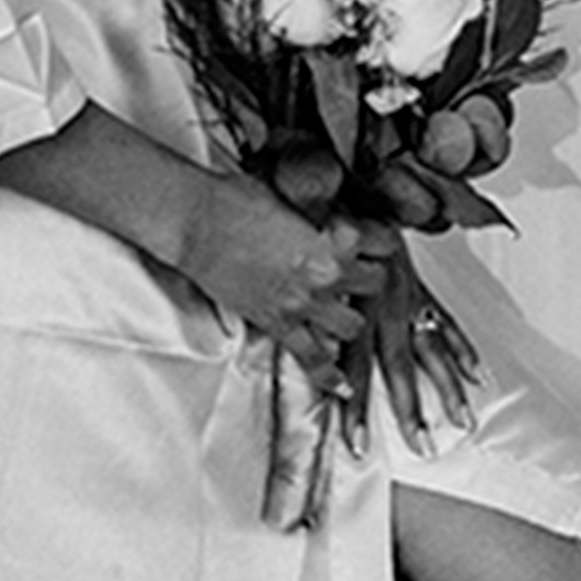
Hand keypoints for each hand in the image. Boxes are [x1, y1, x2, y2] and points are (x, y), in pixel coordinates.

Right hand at [179, 179, 382, 362]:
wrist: (196, 223)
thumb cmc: (235, 200)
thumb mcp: (293, 196)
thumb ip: (321, 213)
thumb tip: (332, 218)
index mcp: (335, 235)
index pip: (384, 242)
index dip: (381, 240)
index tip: (376, 240)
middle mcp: (327, 273)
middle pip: (376, 285)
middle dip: (369, 277)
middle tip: (358, 272)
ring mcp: (304, 303)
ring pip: (353, 325)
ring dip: (351, 316)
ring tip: (342, 308)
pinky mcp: (278, 324)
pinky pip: (312, 358)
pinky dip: (328, 374)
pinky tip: (342, 385)